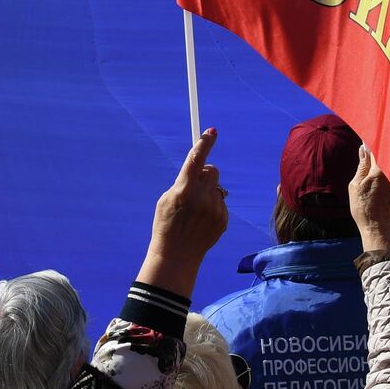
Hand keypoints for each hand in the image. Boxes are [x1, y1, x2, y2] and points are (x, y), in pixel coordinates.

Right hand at [137, 129, 228, 297]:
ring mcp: (215, 209)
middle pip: (212, 171)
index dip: (205, 143)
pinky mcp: (223, 220)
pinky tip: (202, 222)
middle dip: (205, 173)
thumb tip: (199, 170)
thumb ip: (182, 183)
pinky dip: (213, 208)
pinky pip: (221, 204)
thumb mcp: (166, 200)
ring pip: (217, 188)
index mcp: (184, 189)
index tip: (212, 131)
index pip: (197, 159)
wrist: (177, 256)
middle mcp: (202, 197)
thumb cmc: (166, 225)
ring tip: (195, 212)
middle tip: (195, 184)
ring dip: (208, 193)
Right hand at [349, 145, 389, 253]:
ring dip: (389, 154)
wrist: (378, 229)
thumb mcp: (355, 185)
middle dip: (383, 143)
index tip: (369, 129)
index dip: (374, 138)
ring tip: (380, 149)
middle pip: (389, 152)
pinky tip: (387, 167)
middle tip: (376, 135)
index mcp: (380, 170)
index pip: (378, 147)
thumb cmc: (363, 208)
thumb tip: (364, 148)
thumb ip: (361, 166)